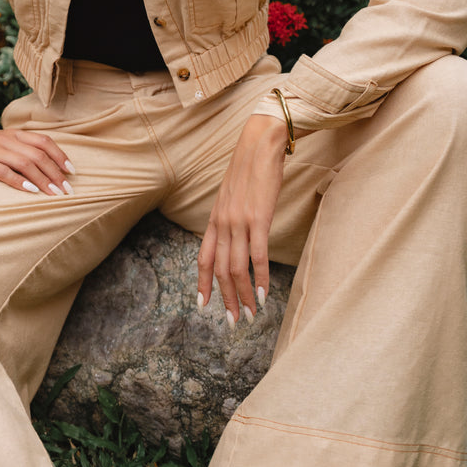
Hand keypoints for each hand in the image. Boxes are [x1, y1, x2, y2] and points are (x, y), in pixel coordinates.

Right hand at [0, 129, 75, 196]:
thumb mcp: (5, 149)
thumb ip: (24, 152)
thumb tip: (54, 169)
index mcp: (14, 134)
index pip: (44, 141)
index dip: (60, 156)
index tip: (72, 173)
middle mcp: (4, 139)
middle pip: (37, 154)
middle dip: (54, 174)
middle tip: (66, 191)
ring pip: (23, 162)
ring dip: (42, 180)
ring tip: (53, 194)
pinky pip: (3, 171)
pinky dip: (19, 181)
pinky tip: (30, 191)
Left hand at [197, 114, 292, 324]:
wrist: (260, 144)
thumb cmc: (250, 169)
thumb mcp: (232, 195)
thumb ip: (230, 217)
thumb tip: (235, 237)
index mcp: (215, 218)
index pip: (204, 258)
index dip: (203, 284)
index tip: (204, 306)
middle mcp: (223, 223)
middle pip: (220, 270)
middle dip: (226, 299)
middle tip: (234, 322)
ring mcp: (239, 221)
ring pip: (237, 268)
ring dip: (243, 296)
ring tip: (251, 315)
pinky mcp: (259, 218)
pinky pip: (257, 255)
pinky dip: (260, 278)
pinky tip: (263, 294)